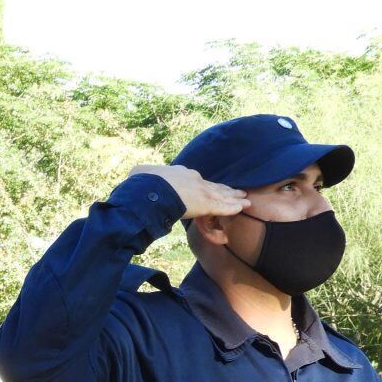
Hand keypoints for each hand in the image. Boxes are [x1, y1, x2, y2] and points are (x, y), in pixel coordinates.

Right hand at [127, 165, 248, 219]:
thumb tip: (136, 176)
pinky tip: (243, 208)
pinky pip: (223, 207)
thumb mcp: (140, 175)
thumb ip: (144, 177)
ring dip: (234, 198)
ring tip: (245, 199)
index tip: (211, 187)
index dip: (206, 185)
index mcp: (181, 174)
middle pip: (214, 186)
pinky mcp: (205, 204)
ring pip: (222, 195)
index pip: (197, 181)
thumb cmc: (141, 182)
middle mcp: (195, 180)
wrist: (148, 189)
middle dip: (226, 189)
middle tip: (238, 192)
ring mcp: (201, 191)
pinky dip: (233, 208)